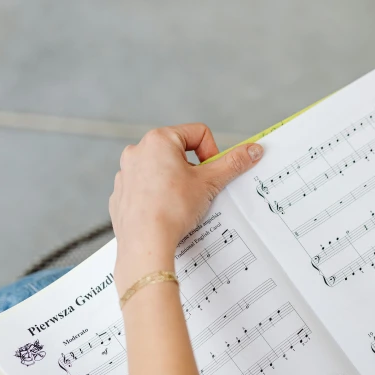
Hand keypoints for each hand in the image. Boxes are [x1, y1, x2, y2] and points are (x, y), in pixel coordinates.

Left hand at [109, 123, 263, 291]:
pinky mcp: (121, 193)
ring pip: (161, 170)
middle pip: (178, 151)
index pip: (198, 133)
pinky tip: (166, 212)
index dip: (213, 153)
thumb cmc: (173, 208)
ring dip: (176, 182)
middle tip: (199, 191)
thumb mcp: (209, 182)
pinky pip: (146, 188)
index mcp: (159, 140)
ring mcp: (125, 172)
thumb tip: (253, 150)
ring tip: (182, 204)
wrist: (145, 241)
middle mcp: (138, 150)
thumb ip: (233, 163)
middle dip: (194, 170)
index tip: (213, 175)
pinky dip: (158, 196)